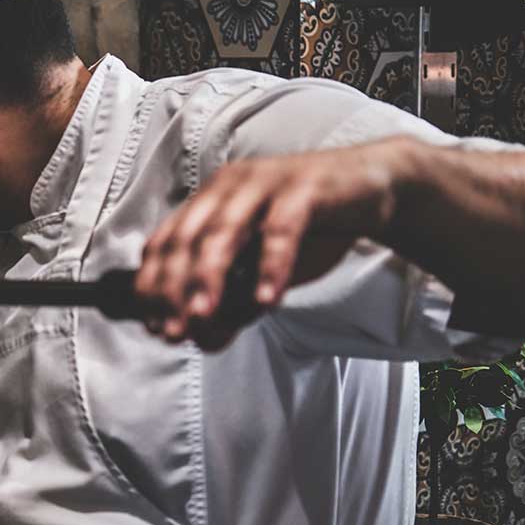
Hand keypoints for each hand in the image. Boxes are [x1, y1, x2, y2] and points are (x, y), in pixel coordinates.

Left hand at [134, 137, 410, 348]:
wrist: (372, 191)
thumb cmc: (309, 233)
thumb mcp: (261, 272)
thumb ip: (232, 301)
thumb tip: (200, 339)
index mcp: (206, 204)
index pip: (164, 244)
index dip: (152, 287)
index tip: (153, 328)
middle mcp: (225, 190)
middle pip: (185, 239)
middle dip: (173, 290)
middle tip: (174, 333)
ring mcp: (262, 185)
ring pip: (223, 231)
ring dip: (208, 278)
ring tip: (203, 317)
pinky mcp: (303, 189)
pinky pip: (282, 230)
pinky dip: (271, 267)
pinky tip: (267, 300)